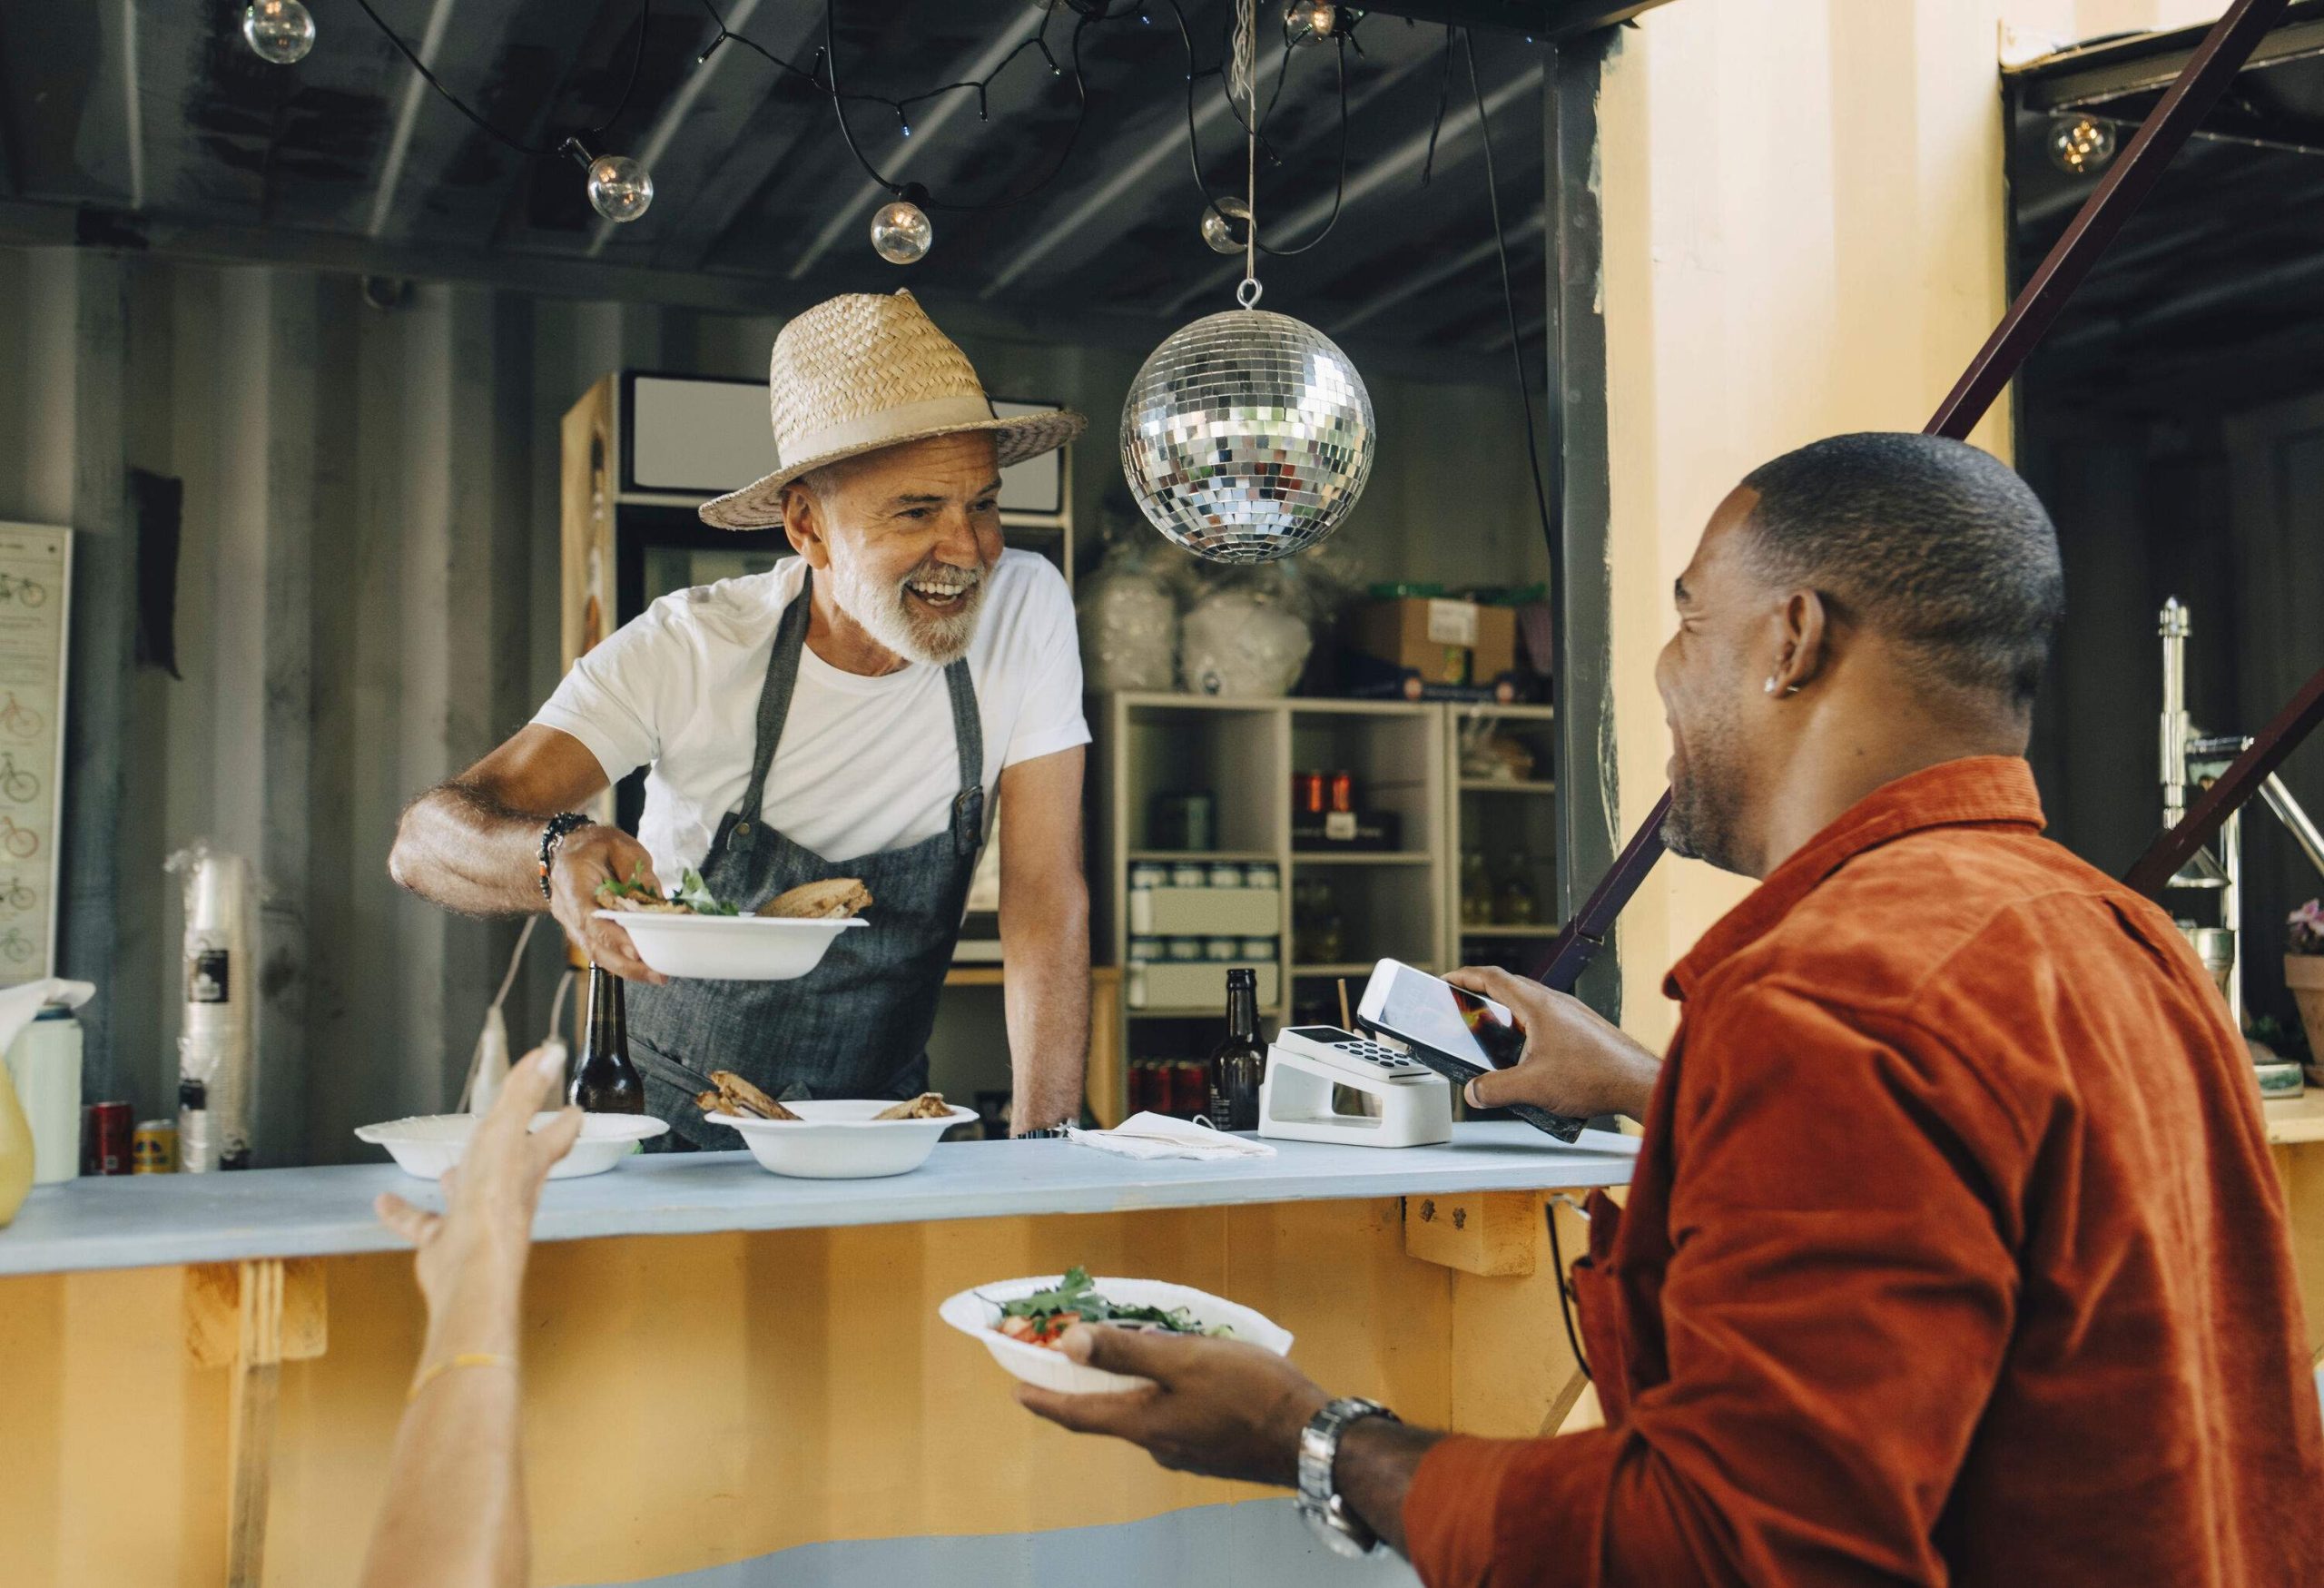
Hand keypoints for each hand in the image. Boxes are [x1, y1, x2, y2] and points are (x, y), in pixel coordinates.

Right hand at [374, 1044, 582, 1350]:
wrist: (469, 1269)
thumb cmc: (493, 1201)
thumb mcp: (507, 1133)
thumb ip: (524, 1093)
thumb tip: (552, 1054)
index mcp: (529, 1165)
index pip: (556, 1137)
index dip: (567, 1122)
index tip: (574, 1111)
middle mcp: (509, 1193)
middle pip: (517, 1166)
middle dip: (517, 1151)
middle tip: (518, 1135)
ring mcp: (477, 1219)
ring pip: (470, 1194)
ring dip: (463, 1181)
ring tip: (451, 1168)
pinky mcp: (446, 1242)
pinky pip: (423, 1222)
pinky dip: (404, 1213)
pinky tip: (385, 1203)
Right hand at [547, 825, 667, 984]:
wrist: (563, 853)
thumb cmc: (592, 847)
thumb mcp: (618, 845)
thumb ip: (636, 870)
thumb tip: (656, 898)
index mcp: (573, 884)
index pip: (590, 918)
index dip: (612, 938)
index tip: (635, 952)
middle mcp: (568, 911)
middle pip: (594, 946)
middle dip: (626, 964)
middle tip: (657, 975)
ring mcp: (573, 926)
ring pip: (597, 955)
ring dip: (626, 969)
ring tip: (656, 975)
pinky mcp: (584, 933)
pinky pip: (601, 952)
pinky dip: (622, 962)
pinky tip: (645, 968)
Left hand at [1014, 1325, 1330, 1487]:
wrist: (1313, 1440)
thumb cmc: (1248, 1393)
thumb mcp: (1185, 1360)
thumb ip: (1127, 1352)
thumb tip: (1069, 1344)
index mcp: (1142, 1424)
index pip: (1078, 1414)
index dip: (1045, 1400)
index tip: (1017, 1390)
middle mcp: (1158, 1445)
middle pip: (1111, 1412)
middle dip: (1094, 1384)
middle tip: (1083, 1353)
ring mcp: (1187, 1451)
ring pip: (1148, 1412)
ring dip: (1137, 1385)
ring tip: (1147, 1347)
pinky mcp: (1214, 1450)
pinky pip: (1176, 1417)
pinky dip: (1166, 1393)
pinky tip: (1190, 1372)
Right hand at [1445, 965, 1660, 1120]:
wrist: (1639, 1083)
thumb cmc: (1596, 1076)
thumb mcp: (1532, 1086)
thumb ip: (1495, 1089)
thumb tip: (1475, 1092)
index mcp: (1538, 1005)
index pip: (1493, 977)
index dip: (1466, 976)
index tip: (1449, 978)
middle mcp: (1556, 1003)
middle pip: (1511, 988)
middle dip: (1483, 995)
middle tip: (1465, 1007)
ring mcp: (1572, 1015)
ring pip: (1531, 1006)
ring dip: (1508, 1015)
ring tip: (1494, 1037)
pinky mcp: (1584, 1030)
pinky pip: (1547, 1020)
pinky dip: (1529, 1030)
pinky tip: (1529, 1058)